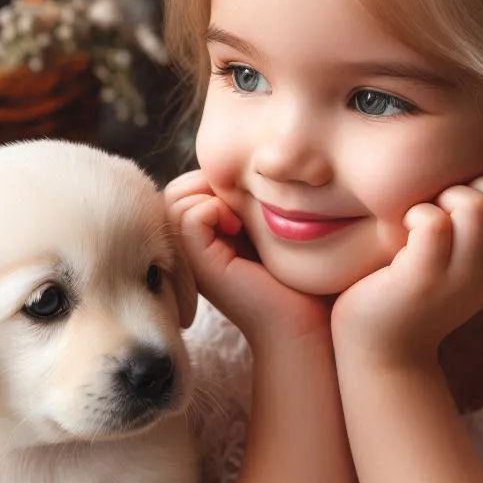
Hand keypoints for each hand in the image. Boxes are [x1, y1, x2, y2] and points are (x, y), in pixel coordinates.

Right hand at [164, 171, 328, 345]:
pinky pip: (187, 214)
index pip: (190, 184)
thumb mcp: (269, 223)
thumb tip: (232, 161)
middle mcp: (191, 249)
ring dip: (210, 194)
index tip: (251, 201)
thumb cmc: (300, 275)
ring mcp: (190, 258)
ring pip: (177, 197)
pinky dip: (212, 209)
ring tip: (240, 217)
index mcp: (206, 238)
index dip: (217, 178)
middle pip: (179, 188)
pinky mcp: (197, 264)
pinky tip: (237, 227)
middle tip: (243, 206)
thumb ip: (245, 198)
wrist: (305, 321)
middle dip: (209, 182)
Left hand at [331, 169, 482, 364]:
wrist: (383, 353)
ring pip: (478, 206)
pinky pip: (435, 225)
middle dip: (474, 183)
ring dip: (446, 197)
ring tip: (423, 217)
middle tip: (442, 207)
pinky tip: (404, 231)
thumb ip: (478, 226)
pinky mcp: (424, 279)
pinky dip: (418, 214)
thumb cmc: (411, 294)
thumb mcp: (459, 261)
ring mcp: (461, 276)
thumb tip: (482, 171)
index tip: (466, 196)